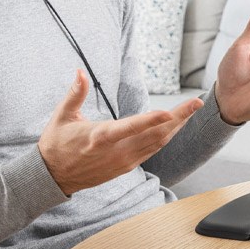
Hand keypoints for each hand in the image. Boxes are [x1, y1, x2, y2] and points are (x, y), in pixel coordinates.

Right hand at [38, 70, 203, 195]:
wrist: (53, 177)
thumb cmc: (56, 145)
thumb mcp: (61, 117)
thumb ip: (75, 93)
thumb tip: (80, 71)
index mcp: (99, 137)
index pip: (130, 127)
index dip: (151, 120)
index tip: (168, 111)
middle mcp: (116, 151)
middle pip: (154, 135)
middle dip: (178, 118)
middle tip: (196, 103)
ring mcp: (124, 161)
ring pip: (157, 143)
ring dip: (176, 127)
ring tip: (191, 110)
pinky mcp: (127, 167)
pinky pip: (153, 150)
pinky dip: (167, 137)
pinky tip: (176, 126)